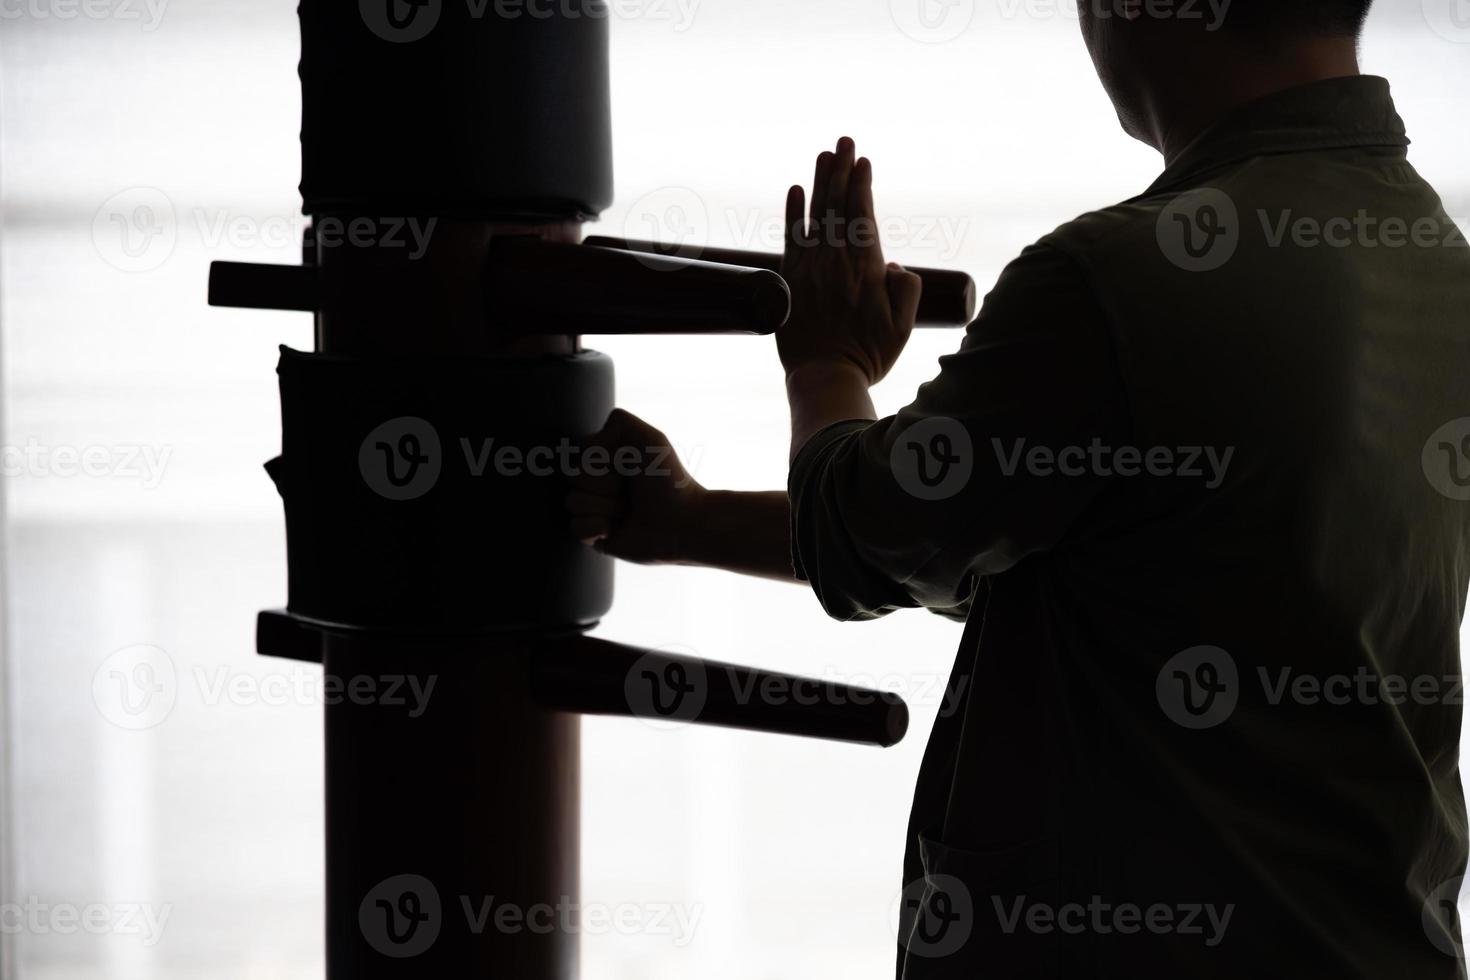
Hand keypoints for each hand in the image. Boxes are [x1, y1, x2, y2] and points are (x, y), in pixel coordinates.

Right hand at [564, 409, 705, 564]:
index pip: (581, 451)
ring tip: (628, 510)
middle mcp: (598, 481)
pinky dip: (595, 528)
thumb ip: (618, 422)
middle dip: (606, 484)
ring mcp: (594, 508)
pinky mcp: (594, 535)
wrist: (683, 522)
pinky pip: (574, 527)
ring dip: (606, 506)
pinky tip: (613, 529)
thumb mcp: (649, 438)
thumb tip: (586, 449)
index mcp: (607, 456)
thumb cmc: (669, 480)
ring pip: (572, 502)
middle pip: (573, 477)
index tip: (630, 464)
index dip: (603, 459)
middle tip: (631, 492)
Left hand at [778, 137, 922, 384]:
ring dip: (820, 182)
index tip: (863, 161)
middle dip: (841, 170)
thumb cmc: (867, 357)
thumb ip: (907, 292)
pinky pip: (791, 238)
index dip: (862, 184)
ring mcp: (811, 270)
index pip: (863, 214)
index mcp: (867, 269)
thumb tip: (895, 266)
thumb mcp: (902, 328)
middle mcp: (837, 262)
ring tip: (824, 154)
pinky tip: (795, 191)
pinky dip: (793, 213)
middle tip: (844, 141)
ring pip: (816, 215)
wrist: (824, 378)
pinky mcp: (790, 281)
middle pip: (839, 205)